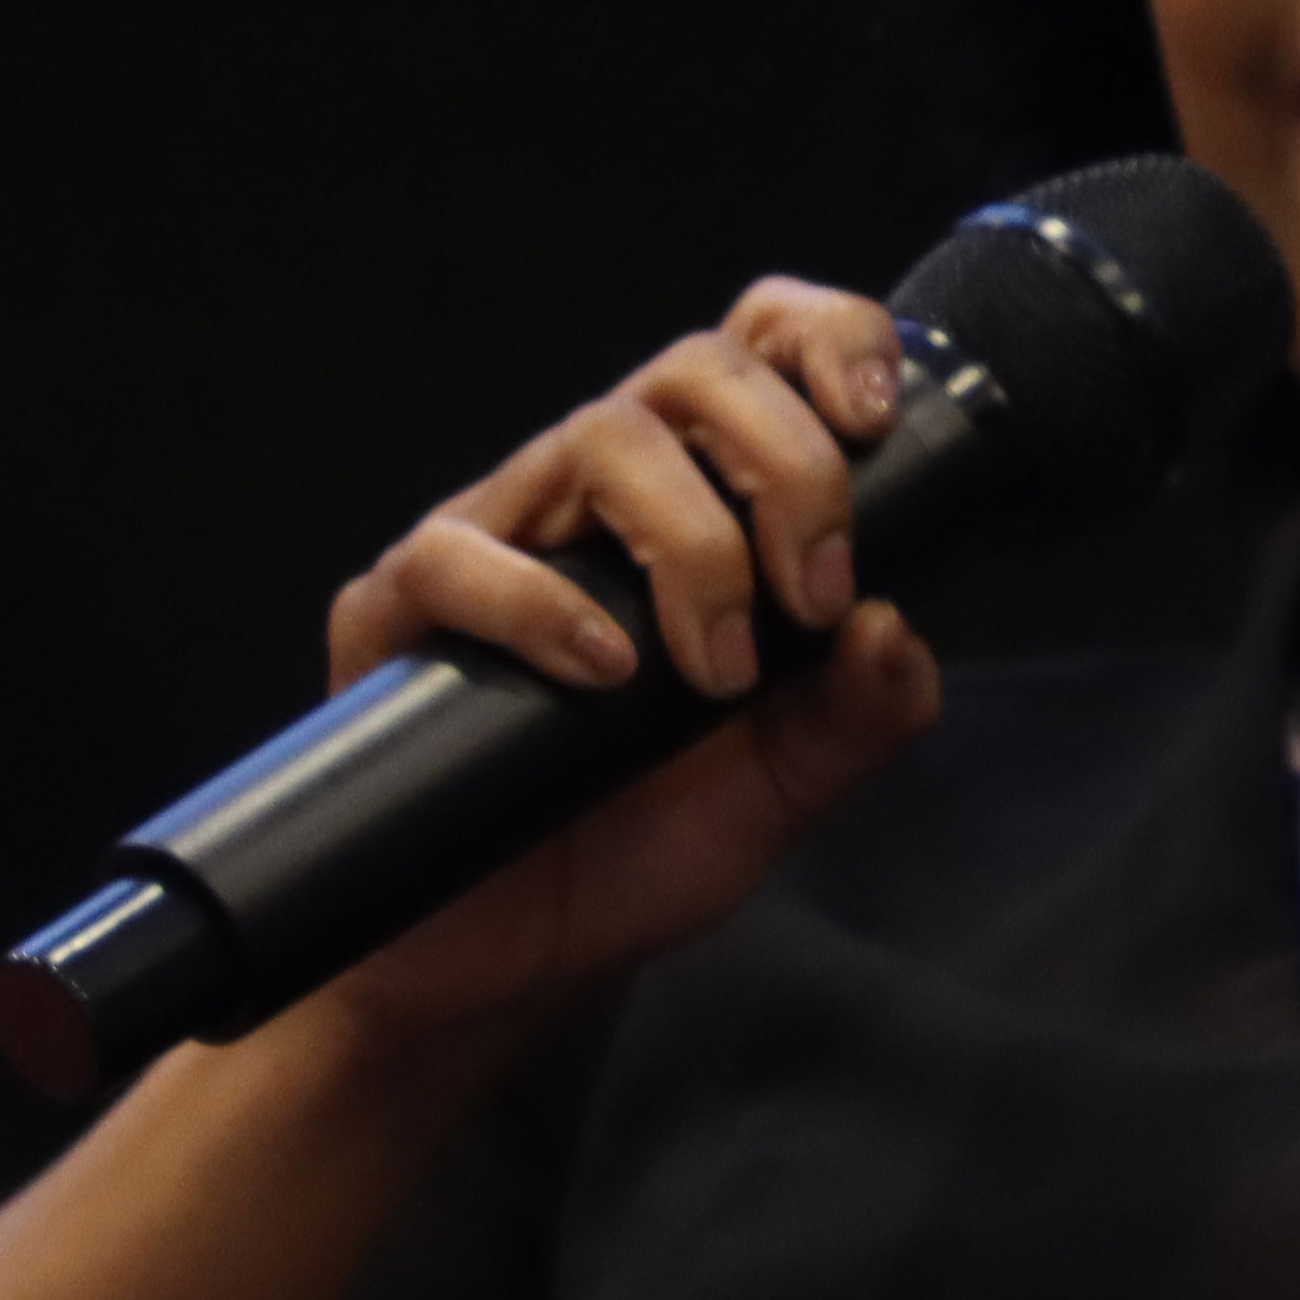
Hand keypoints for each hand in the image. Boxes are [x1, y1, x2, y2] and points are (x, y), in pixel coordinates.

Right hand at [303, 275, 951, 1036]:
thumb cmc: (637, 846)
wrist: (512, 961)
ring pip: (598, 438)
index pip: (758, 349)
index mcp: (699, 501)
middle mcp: (598, 495)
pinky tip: (603, 673)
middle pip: (692, 371)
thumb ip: (857, 718)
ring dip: (691, 543)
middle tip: (816, 593)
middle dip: (785, 461)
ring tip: (716, 672)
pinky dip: (541, 604)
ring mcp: (497, 539)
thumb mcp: (782, 793)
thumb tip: (897, 630)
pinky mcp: (401, 612)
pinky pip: (457, 557)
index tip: (876, 419)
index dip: (825, 338)